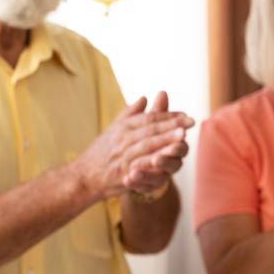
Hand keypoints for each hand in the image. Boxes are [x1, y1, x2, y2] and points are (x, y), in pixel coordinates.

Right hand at [74, 92, 193, 200]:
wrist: (82, 175)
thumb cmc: (100, 152)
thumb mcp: (113, 129)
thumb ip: (130, 114)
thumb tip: (144, 97)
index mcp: (123, 127)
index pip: (149, 118)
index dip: (168, 116)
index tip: (185, 115)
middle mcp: (122, 139)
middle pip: (150, 129)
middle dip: (171, 125)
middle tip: (190, 122)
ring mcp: (122, 156)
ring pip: (146, 146)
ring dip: (164, 141)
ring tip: (182, 136)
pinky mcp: (122, 172)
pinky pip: (139, 166)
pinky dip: (152, 163)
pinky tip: (167, 161)